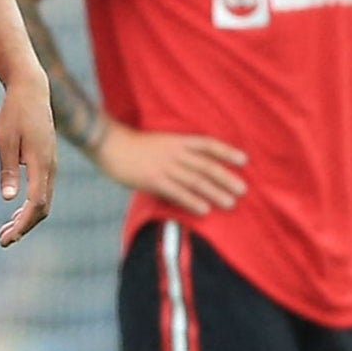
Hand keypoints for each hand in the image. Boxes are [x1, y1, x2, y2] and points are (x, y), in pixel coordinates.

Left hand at [0, 71, 57, 247]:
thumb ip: (8, 170)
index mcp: (41, 164)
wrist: (32, 91)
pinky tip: (14, 210)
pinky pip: (42, 190)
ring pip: (44, 201)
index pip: (36, 205)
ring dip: (26, 218)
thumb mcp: (4, 140)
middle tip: (3, 240)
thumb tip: (8, 198)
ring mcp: (51, 165)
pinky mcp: (47, 162)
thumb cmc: (14, 113)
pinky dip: (29, 205)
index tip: (7, 238)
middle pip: (42, 208)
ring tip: (4, 231)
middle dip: (24, 227)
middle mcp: (51, 168)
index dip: (23, 225)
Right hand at [92, 123, 245, 217]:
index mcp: (176, 141)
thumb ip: (171, 153)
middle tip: (242, 190)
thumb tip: (185, 166)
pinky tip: (204, 210)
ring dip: (215, 193)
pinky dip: (192, 201)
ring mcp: (164, 167)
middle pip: (206, 166)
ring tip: (230, 203)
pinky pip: (177, 192)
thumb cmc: (128, 143)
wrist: (107, 143)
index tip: (244, 160)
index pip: (207, 145)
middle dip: (226, 178)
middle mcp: (174, 153)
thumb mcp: (156, 142)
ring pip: (196, 181)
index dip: (226, 152)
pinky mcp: (153, 180)